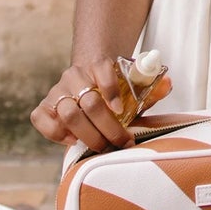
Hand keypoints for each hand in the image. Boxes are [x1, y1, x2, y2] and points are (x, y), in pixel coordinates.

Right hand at [29, 59, 170, 152]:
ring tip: (102, 145)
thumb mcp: (135, 85)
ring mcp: (58, 91)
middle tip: (120, 142)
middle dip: (108, 127)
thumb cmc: (116, 88)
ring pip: (67, 113)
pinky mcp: (44, 106)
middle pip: (89, 102)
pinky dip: (56, 132)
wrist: (89, 78)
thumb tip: (168, 83)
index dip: (112, 92)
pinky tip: (73, 140)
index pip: (103, 71)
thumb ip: (152, 86)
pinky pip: (42, 119)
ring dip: (87, 135)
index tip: (121, 111)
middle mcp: (75, 76)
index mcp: (98, 64)